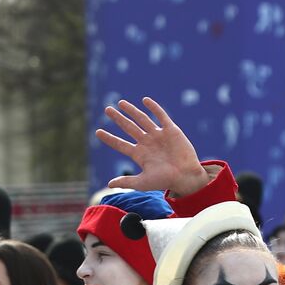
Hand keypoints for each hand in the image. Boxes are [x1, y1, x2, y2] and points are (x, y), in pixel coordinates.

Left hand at [95, 97, 210, 196]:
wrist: (186, 176)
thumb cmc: (165, 181)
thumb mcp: (142, 182)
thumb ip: (126, 181)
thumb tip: (109, 184)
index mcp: (139, 154)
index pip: (120, 144)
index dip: (109, 138)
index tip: (97, 132)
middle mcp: (147, 143)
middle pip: (129, 128)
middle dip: (118, 119)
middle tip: (107, 109)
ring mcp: (158, 135)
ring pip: (142, 119)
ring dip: (131, 111)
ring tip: (120, 103)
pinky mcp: (171, 130)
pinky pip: (161, 116)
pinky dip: (153, 108)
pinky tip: (145, 100)